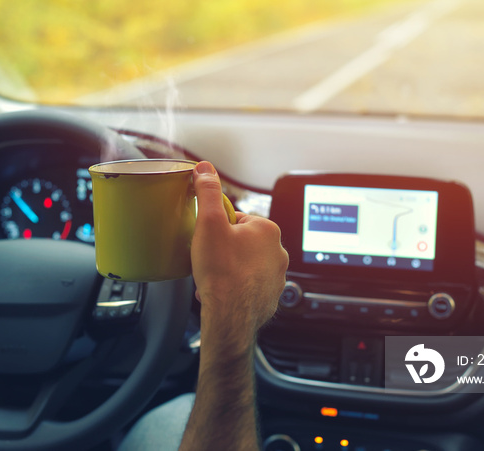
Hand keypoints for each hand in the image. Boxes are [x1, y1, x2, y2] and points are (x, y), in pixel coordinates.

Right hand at [191, 161, 287, 344]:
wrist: (230, 315)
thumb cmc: (221, 271)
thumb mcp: (209, 223)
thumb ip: (208, 192)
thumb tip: (205, 169)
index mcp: (267, 230)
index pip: (238, 219)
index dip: (218, 228)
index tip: (209, 238)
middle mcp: (278, 252)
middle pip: (243, 242)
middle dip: (225, 249)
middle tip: (209, 258)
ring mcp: (277, 276)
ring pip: (247, 264)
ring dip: (231, 269)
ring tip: (215, 277)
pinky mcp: (271, 296)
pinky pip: (250, 285)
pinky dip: (237, 287)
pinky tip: (223, 291)